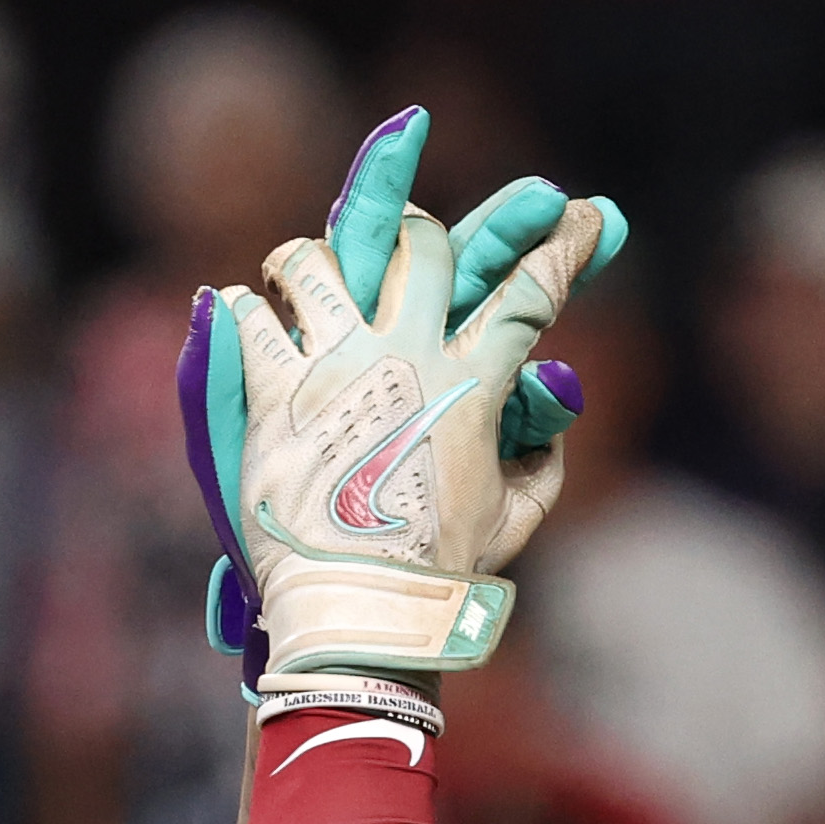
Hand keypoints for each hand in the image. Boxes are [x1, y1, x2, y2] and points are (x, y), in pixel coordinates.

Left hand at [179, 108, 624, 683]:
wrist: (358, 609)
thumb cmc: (438, 573)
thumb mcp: (514, 516)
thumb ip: (542, 456)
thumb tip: (548, 407)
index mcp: (472, 383)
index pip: (530, 291)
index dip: (562, 244)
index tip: (579, 213)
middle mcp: (406, 355)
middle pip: (423, 247)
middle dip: (423, 231)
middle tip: (412, 236)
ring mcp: (334, 366)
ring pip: (320, 261)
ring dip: (313, 257)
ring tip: (304, 271)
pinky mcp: (273, 391)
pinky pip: (249, 319)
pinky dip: (245, 309)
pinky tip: (246, 314)